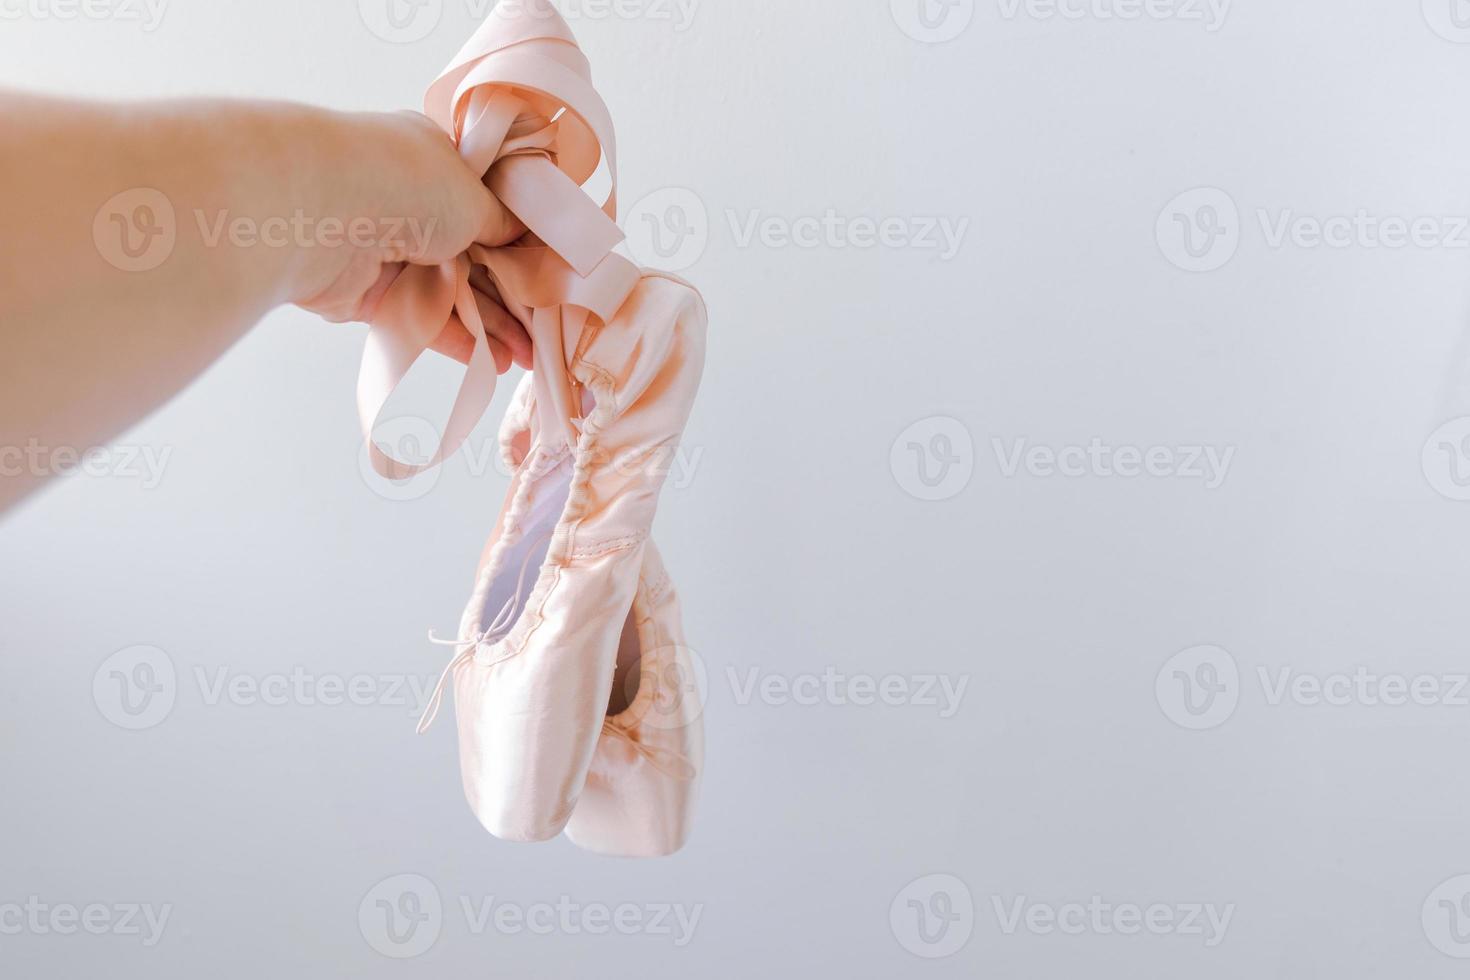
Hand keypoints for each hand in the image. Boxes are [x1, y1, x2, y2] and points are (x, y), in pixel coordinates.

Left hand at [290, 109, 530, 370]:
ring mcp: (389, 248)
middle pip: (473, 255)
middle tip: (545, 327)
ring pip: (451, 293)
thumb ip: (503, 224)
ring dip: (490, 324)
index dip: (520, 240)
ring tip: (527, 356)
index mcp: (434, 161)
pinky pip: (422, 319)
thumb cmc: (405, 183)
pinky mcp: (368, 294)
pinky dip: (457, 339)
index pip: (487, 203)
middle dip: (511, 294)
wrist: (321, 211)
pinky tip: (492, 361)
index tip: (551, 272)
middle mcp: (410, 202)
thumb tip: (521, 238)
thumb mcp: (475, 196)